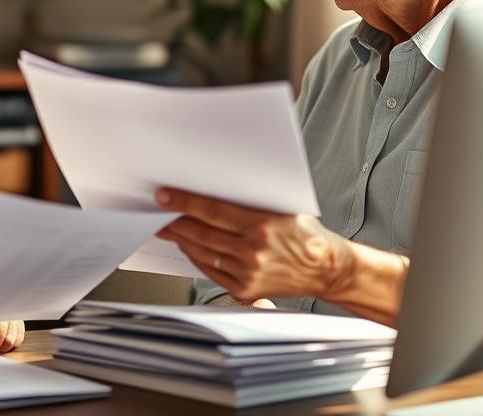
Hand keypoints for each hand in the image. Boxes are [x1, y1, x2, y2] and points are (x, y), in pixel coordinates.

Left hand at [154, 187, 352, 302]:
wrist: (324, 269)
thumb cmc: (304, 234)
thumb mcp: (280, 208)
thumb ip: (247, 203)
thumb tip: (209, 192)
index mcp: (261, 226)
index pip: (211, 211)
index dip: (184, 202)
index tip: (164, 196)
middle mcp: (253, 252)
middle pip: (201, 233)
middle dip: (175, 220)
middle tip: (158, 210)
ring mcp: (248, 274)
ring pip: (202, 252)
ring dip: (181, 238)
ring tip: (168, 227)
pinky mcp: (245, 290)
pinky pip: (209, 270)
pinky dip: (195, 256)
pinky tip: (188, 245)